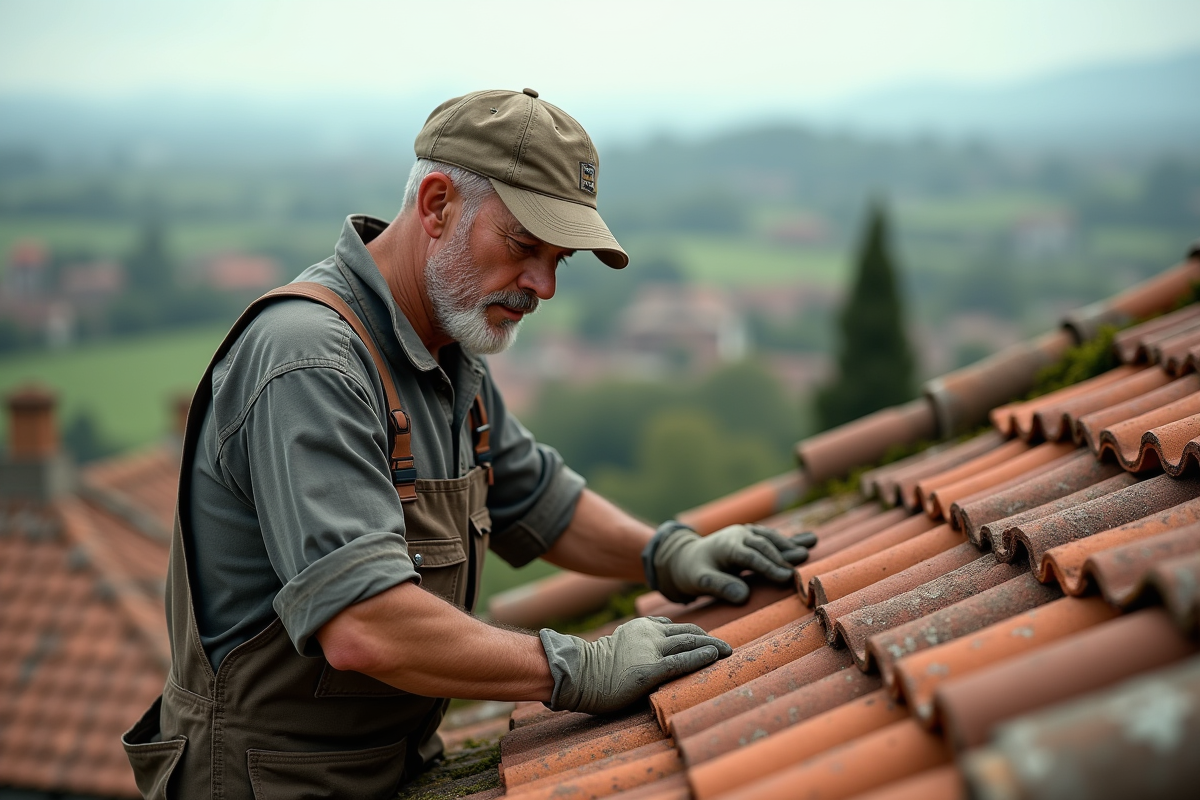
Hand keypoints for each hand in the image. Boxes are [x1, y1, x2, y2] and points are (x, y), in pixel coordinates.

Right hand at [540, 617, 731, 713]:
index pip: (678, 627)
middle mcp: (649, 634)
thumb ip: (641, 639)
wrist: (577, 673)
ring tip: (729, 653)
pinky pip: (681, 662)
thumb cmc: (596, 665)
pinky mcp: (649, 671)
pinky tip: (714, 657)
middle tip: (728, 648)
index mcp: (643, 626)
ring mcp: (650, 651)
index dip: (698, 634)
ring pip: (689, 643)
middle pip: (690, 632)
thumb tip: (660, 642)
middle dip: (711, 639)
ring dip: (713, 647)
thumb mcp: (621, 641)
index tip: (710, 642)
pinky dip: (701, 657)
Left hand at [651, 523, 816, 603]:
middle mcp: (738, 535)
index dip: (769, 566)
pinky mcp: (751, 536)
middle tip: (801, 568)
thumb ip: (720, 586)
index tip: (785, 578)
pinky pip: (772, 537)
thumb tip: (743, 596)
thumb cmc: (693, 572)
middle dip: (782, 556)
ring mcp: (745, 533)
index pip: (751, 556)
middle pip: (764, 545)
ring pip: (770, 538)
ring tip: (808, 552)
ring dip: (789, 545)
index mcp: (726, 545)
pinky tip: (808, 540)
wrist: (686, 557)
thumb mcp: (699, 582)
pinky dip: (789, 540)